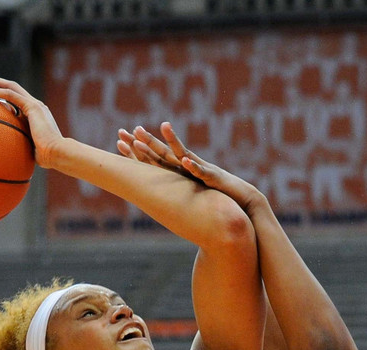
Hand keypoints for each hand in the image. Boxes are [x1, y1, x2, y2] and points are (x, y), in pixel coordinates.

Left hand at [0, 72, 61, 168]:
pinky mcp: (32, 107)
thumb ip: (20, 144)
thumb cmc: (46, 157)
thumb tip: (10, 153)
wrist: (57, 154)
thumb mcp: (29, 148)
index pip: (17, 98)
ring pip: (10, 87)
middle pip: (12, 88)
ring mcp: (35, 104)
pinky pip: (9, 95)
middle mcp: (36, 106)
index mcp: (36, 114)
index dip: (2, 93)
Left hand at [117, 122, 261, 213]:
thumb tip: (156, 196)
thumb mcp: (191, 195)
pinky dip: (193, 167)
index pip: (156, 158)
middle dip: (150, 141)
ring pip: (182, 156)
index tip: (123, 140)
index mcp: (181, 171)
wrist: (243, 203)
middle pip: (165, 152)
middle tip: (134, 129)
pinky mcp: (214, 180)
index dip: (140, 149)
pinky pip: (202, 173)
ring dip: (172, 144)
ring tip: (159, 131)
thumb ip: (175, 191)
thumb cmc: (217, 199)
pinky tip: (184, 161)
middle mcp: (189, 167)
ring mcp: (201, 171)